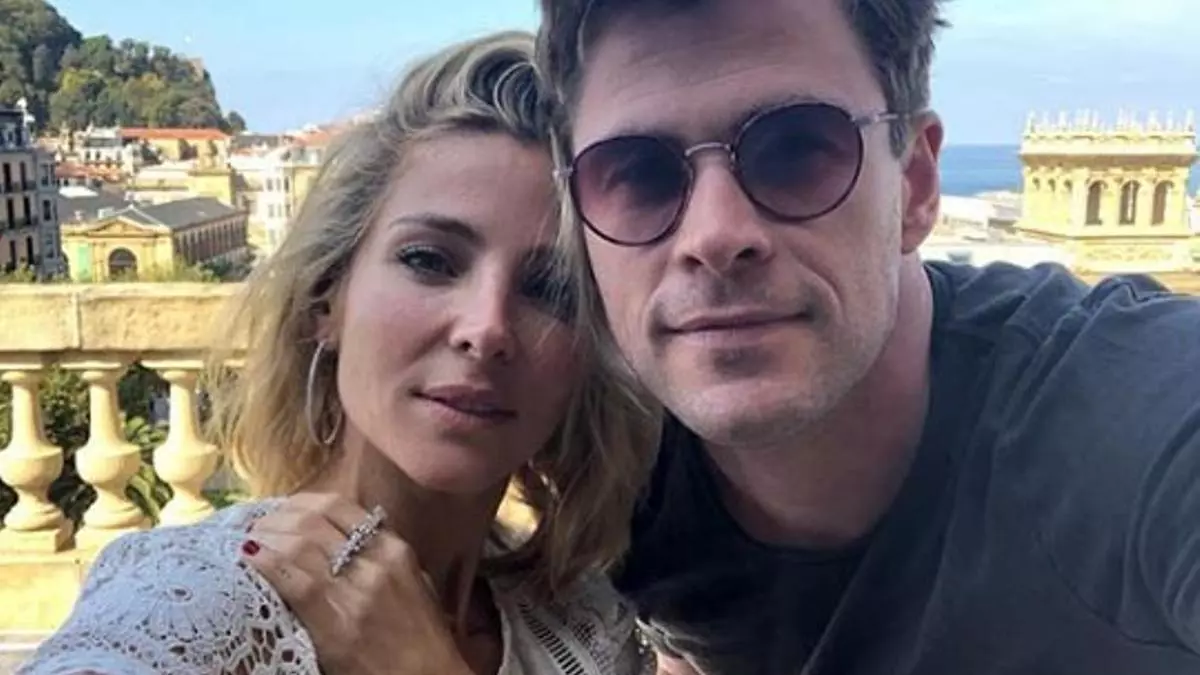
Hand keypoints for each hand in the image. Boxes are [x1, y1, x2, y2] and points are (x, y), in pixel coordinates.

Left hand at [241, 492, 471, 674]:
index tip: (283, 511)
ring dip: (267, 536)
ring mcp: (355, 591)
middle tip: (258, 524)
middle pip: (315, 519)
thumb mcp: (414, 584)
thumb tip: (345, 538)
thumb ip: (383, 558)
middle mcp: (375, 562)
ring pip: (299, 543)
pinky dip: (266, 564)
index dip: (303, 503)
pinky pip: (294, 580)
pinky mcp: (335, 623)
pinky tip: (250, 558)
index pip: (340, 507)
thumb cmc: (422, 638)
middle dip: (278, 517)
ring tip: (249, 539)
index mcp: (395, 550)